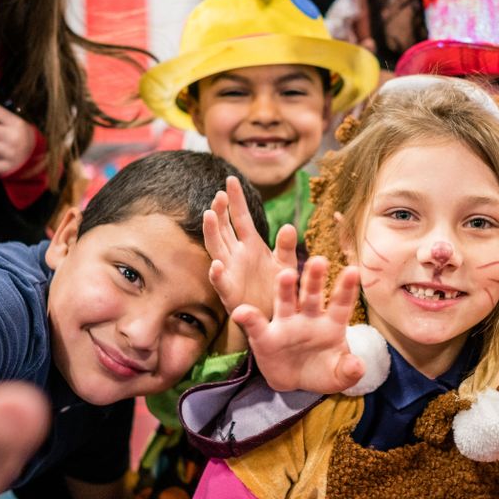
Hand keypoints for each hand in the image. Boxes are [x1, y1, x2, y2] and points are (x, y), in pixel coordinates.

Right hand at [204, 176, 298, 319]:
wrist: (274, 319)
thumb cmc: (278, 290)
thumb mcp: (285, 266)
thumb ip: (285, 247)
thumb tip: (288, 226)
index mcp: (251, 245)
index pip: (240, 217)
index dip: (235, 200)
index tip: (230, 179)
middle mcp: (237, 255)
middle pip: (224, 228)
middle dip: (221, 211)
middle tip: (220, 194)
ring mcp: (231, 272)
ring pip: (217, 248)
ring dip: (212, 233)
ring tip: (210, 215)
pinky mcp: (230, 293)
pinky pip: (221, 282)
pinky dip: (216, 273)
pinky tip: (215, 264)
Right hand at [232, 256, 364, 393]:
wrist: (296, 383)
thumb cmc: (322, 372)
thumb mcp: (339, 376)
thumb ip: (350, 371)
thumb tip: (357, 366)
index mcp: (331, 323)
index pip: (341, 304)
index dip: (346, 288)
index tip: (353, 271)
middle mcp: (308, 317)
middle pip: (312, 295)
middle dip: (315, 278)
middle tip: (319, 260)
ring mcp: (286, 324)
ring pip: (286, 301)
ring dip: (284, 287)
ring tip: (285, 274)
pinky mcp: (265, 337)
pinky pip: (256, 325)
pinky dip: (248, 317)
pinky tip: (242, 312)